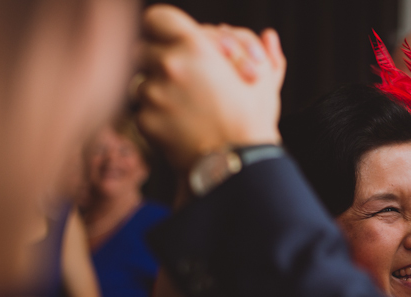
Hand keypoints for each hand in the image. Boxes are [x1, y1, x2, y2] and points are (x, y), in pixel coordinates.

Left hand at [136, 5, 285, 169]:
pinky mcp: (146, 121)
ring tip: (183, 106)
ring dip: (157, 90)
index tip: (174, 41)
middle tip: (179, 77)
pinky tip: (179, 125)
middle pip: (145, 50)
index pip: (158, 19)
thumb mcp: (264, 81)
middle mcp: (169, 65)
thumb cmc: (254, 120)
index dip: (166, 29)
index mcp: (195, 46)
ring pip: (141, 82)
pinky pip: (143, 111)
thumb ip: (261, 53)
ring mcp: (154, 95)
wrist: (239, 163)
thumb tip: (269, 36)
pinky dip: (157, 117)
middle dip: (160, 61)